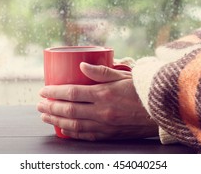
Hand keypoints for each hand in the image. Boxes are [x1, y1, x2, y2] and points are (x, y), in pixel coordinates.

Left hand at [37, 62, 157, 140]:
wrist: (161, 112)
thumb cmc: (142, 91)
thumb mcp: (123, 76)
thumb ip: (101, 71)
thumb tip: (80, 65)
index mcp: (104, 94)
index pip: (72, 93)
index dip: (54, 92)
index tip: (43, 90)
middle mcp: (102, 112)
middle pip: (68, 110)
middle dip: (50, 107)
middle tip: (39, 104)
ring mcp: (105, 125)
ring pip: (73, 124)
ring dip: (56, 120)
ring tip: (44, 116)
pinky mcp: (109, 135)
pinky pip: (85, 136)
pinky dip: (71, 133)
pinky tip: (62, 129)